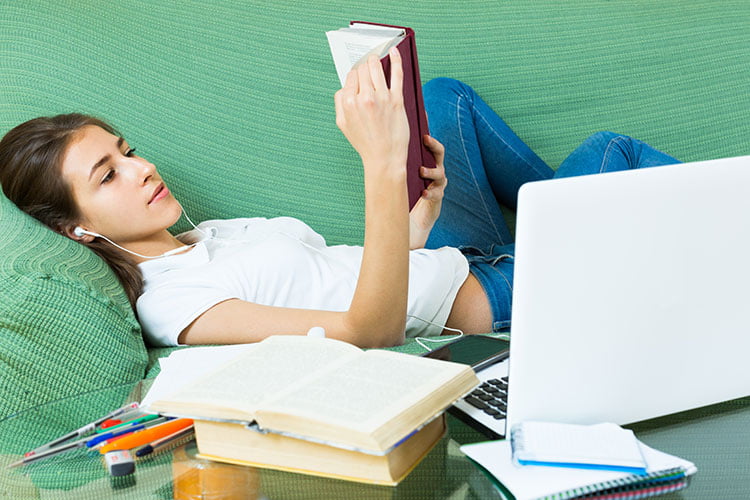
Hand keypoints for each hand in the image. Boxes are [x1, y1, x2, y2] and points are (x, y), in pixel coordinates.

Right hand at [334, 47, 409, 173]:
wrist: (384, 158)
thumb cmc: (365, 143)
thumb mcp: (343, 125)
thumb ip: (339, 103)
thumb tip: (345, 87)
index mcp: (348, 103)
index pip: (351, 76)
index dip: (355, 74)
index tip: (359, 74)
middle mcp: (364, 98)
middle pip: (363, 69)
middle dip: (365, 66)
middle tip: (368, 64)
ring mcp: (382, 98)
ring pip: (376, 67)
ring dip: (376, 60)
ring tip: (377, 58)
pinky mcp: (396, 100)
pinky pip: (397, 73)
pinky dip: (396, 59)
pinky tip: (394, 51)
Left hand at [409, 135, 446, 248]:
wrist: (410, 218)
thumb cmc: (404, 193)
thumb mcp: (402, 177)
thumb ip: (399, 165)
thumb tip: (383, 150)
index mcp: (428, 164)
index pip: (433, 149)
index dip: (431, 141)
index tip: (423, 135)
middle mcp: (436, 172)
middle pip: (439, 156)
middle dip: (433, 147)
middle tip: (425, 142)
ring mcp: (438, 185)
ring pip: (439, 174)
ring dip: (430, 172)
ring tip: (421, 171)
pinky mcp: (438, 199)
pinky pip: (437, 193)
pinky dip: (430, 193)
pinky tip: (423, 193)